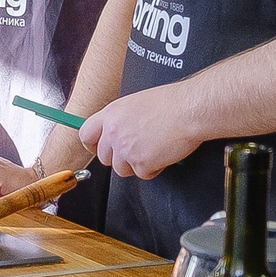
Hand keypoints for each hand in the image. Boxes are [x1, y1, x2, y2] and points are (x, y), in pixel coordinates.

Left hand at [78, 87, 201, 180]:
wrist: (189, 109)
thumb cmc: (171, 103)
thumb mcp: (136, 103)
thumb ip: (121, 119)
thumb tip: (119, 132)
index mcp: (111, 114)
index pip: (86, 134)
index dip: (92, 145)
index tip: (98, 149)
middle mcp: (114, 132)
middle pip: (104, 157)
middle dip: (119, 158)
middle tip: (137, 150)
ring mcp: (126, 149)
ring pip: (121, 169)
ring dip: (136, 164)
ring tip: (153, 149)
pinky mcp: (141, 163)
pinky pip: (143, 174)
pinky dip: (154, 168)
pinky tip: (163, 153)